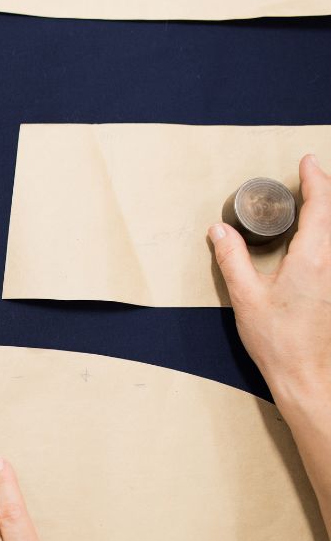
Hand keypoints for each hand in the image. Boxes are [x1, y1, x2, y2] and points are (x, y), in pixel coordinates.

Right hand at [211, 155, 330, 404]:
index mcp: (313, 259)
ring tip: (314, 204)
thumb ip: (232, 259)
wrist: (310, 379)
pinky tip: (315, 242)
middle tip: (310, 177)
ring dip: (329, 214)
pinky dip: (328, 235)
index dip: (317, 179)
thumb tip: (220, 231)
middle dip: (325, 192)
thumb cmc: (280, 343)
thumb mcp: (246, 298)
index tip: (308, 161)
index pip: (322, 206)